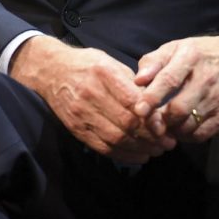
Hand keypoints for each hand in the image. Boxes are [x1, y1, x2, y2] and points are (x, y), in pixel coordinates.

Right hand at [9, 37, 175, 162]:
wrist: (50, 71)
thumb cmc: (87, 64)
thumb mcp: (111, 63)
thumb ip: (133, 83)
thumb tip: (156, 106)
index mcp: (103, 73)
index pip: (132, 102)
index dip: (152, 118)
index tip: (166, 126)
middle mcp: (91, 94)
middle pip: (126, 124)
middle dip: (151, 137)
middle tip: (168, 143)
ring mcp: (81, 114)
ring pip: (116, 139)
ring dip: (141, 149)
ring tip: (157, 150)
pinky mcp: (76, 129)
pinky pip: (103, 147)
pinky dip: (124, 155)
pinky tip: (139, 155)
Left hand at [132, 35, 218, 141]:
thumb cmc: (199, 54)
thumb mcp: (175, 48)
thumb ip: (153, 62)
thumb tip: (138, 81)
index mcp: (190, 57)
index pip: (169, 80)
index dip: (152, 97)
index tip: (139, 110)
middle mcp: (206, 77)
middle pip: (178, 109)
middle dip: (160, 120)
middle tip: (151, 122)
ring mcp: (218, 97)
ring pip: (189, 125)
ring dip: (172, 130)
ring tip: (165, 124)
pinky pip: (202, 134)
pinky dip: (187, 136)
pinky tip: (181, 128)